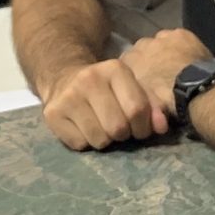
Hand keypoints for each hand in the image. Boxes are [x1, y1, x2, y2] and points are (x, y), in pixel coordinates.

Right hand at [39, 59, 170, 150]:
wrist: (64, 78)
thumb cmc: (107, 89)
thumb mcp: (132, 88)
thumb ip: (153, 106)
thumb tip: (162, 128)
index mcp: (114, 69)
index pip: (137, 109)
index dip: (143, 126)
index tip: (139, 128)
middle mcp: (89, 79)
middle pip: (118, 127)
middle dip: (123, 135)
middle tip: (119, 129)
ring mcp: (68, 96)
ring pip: (99, 139)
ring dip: (104, 140)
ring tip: (101, 128)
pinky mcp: (52, 114)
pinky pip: (80, 144)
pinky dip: (86, 143)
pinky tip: (83, 128)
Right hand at [119, 28, 209, 116]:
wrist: (194, 90)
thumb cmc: (166, 100)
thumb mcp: (143, 101)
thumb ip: (135, 91)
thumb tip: (134, 92)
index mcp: (129, 62)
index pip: (126, 61)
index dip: (135, 69)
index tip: (143, 78)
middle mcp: (141, 46)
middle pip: (142, 48)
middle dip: (149, 57)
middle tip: (160, 71)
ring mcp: (162, 38)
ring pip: (160, 41)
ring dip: (165, 49)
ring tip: (175, 63)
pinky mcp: (181, 34)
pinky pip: (177, 37)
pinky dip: (181, 45)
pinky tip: (187, 55)